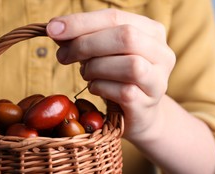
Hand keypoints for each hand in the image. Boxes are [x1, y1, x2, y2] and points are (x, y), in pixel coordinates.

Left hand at [46, 9, 175, 142]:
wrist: (138, 116)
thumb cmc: (117, 79)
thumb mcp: (101, 53)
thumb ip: (83, 39)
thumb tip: (55, 28)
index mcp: (151, 31)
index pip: (115, 17)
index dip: (82, 22)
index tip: (52, 29)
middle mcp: (162, 53)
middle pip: (126, 37)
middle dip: (86, 44)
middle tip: (63, 56)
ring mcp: (158, 80)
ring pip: (130, 65)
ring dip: (96, 68)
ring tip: (85, 74)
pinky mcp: (148, 103)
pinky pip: (124, 92)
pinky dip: (101, 87)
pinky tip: (94, 88)